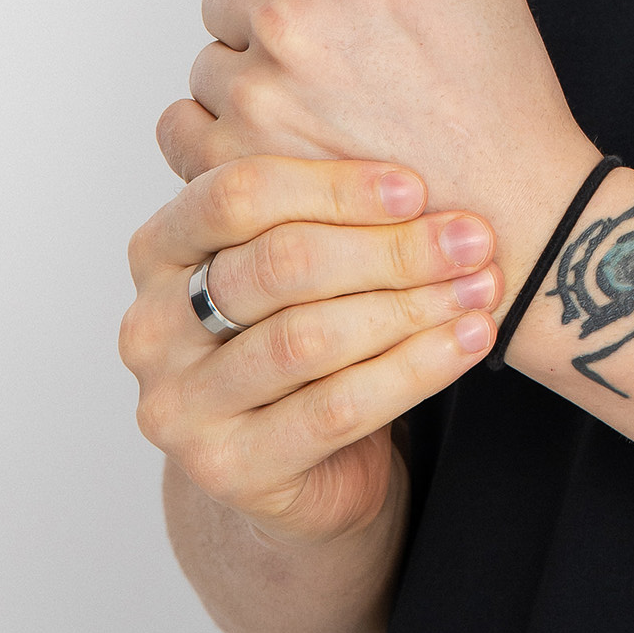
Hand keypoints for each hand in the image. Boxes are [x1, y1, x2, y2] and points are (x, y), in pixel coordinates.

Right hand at [120, 155, 500, 544]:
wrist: (306, 462)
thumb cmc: (309, 329)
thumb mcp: (305, 259)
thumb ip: (331, 211)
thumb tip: (428, 163)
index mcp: (160, 249)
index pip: (238, 195)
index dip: (334, 187)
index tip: (418, 187)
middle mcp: (150, 328)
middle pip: (280, 265)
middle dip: (391, 247)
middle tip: (474, 238)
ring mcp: (180, 406)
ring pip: (309, 338)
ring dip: (411, 305)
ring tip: (482, 285)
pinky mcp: (226, 469)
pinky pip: (336, 408)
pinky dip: (415, 367)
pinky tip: (468, 340)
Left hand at [185, 0, 600, 283]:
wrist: (512, 221)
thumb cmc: (505, 94)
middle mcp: (292, 22)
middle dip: (268, 12)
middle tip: (338, 58)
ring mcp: (257, 99)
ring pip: (206, 61)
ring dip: (248, 77)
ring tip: (323, 112)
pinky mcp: (236, 169)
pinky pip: (184, 127)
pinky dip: (222, 136)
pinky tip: (290, 148)